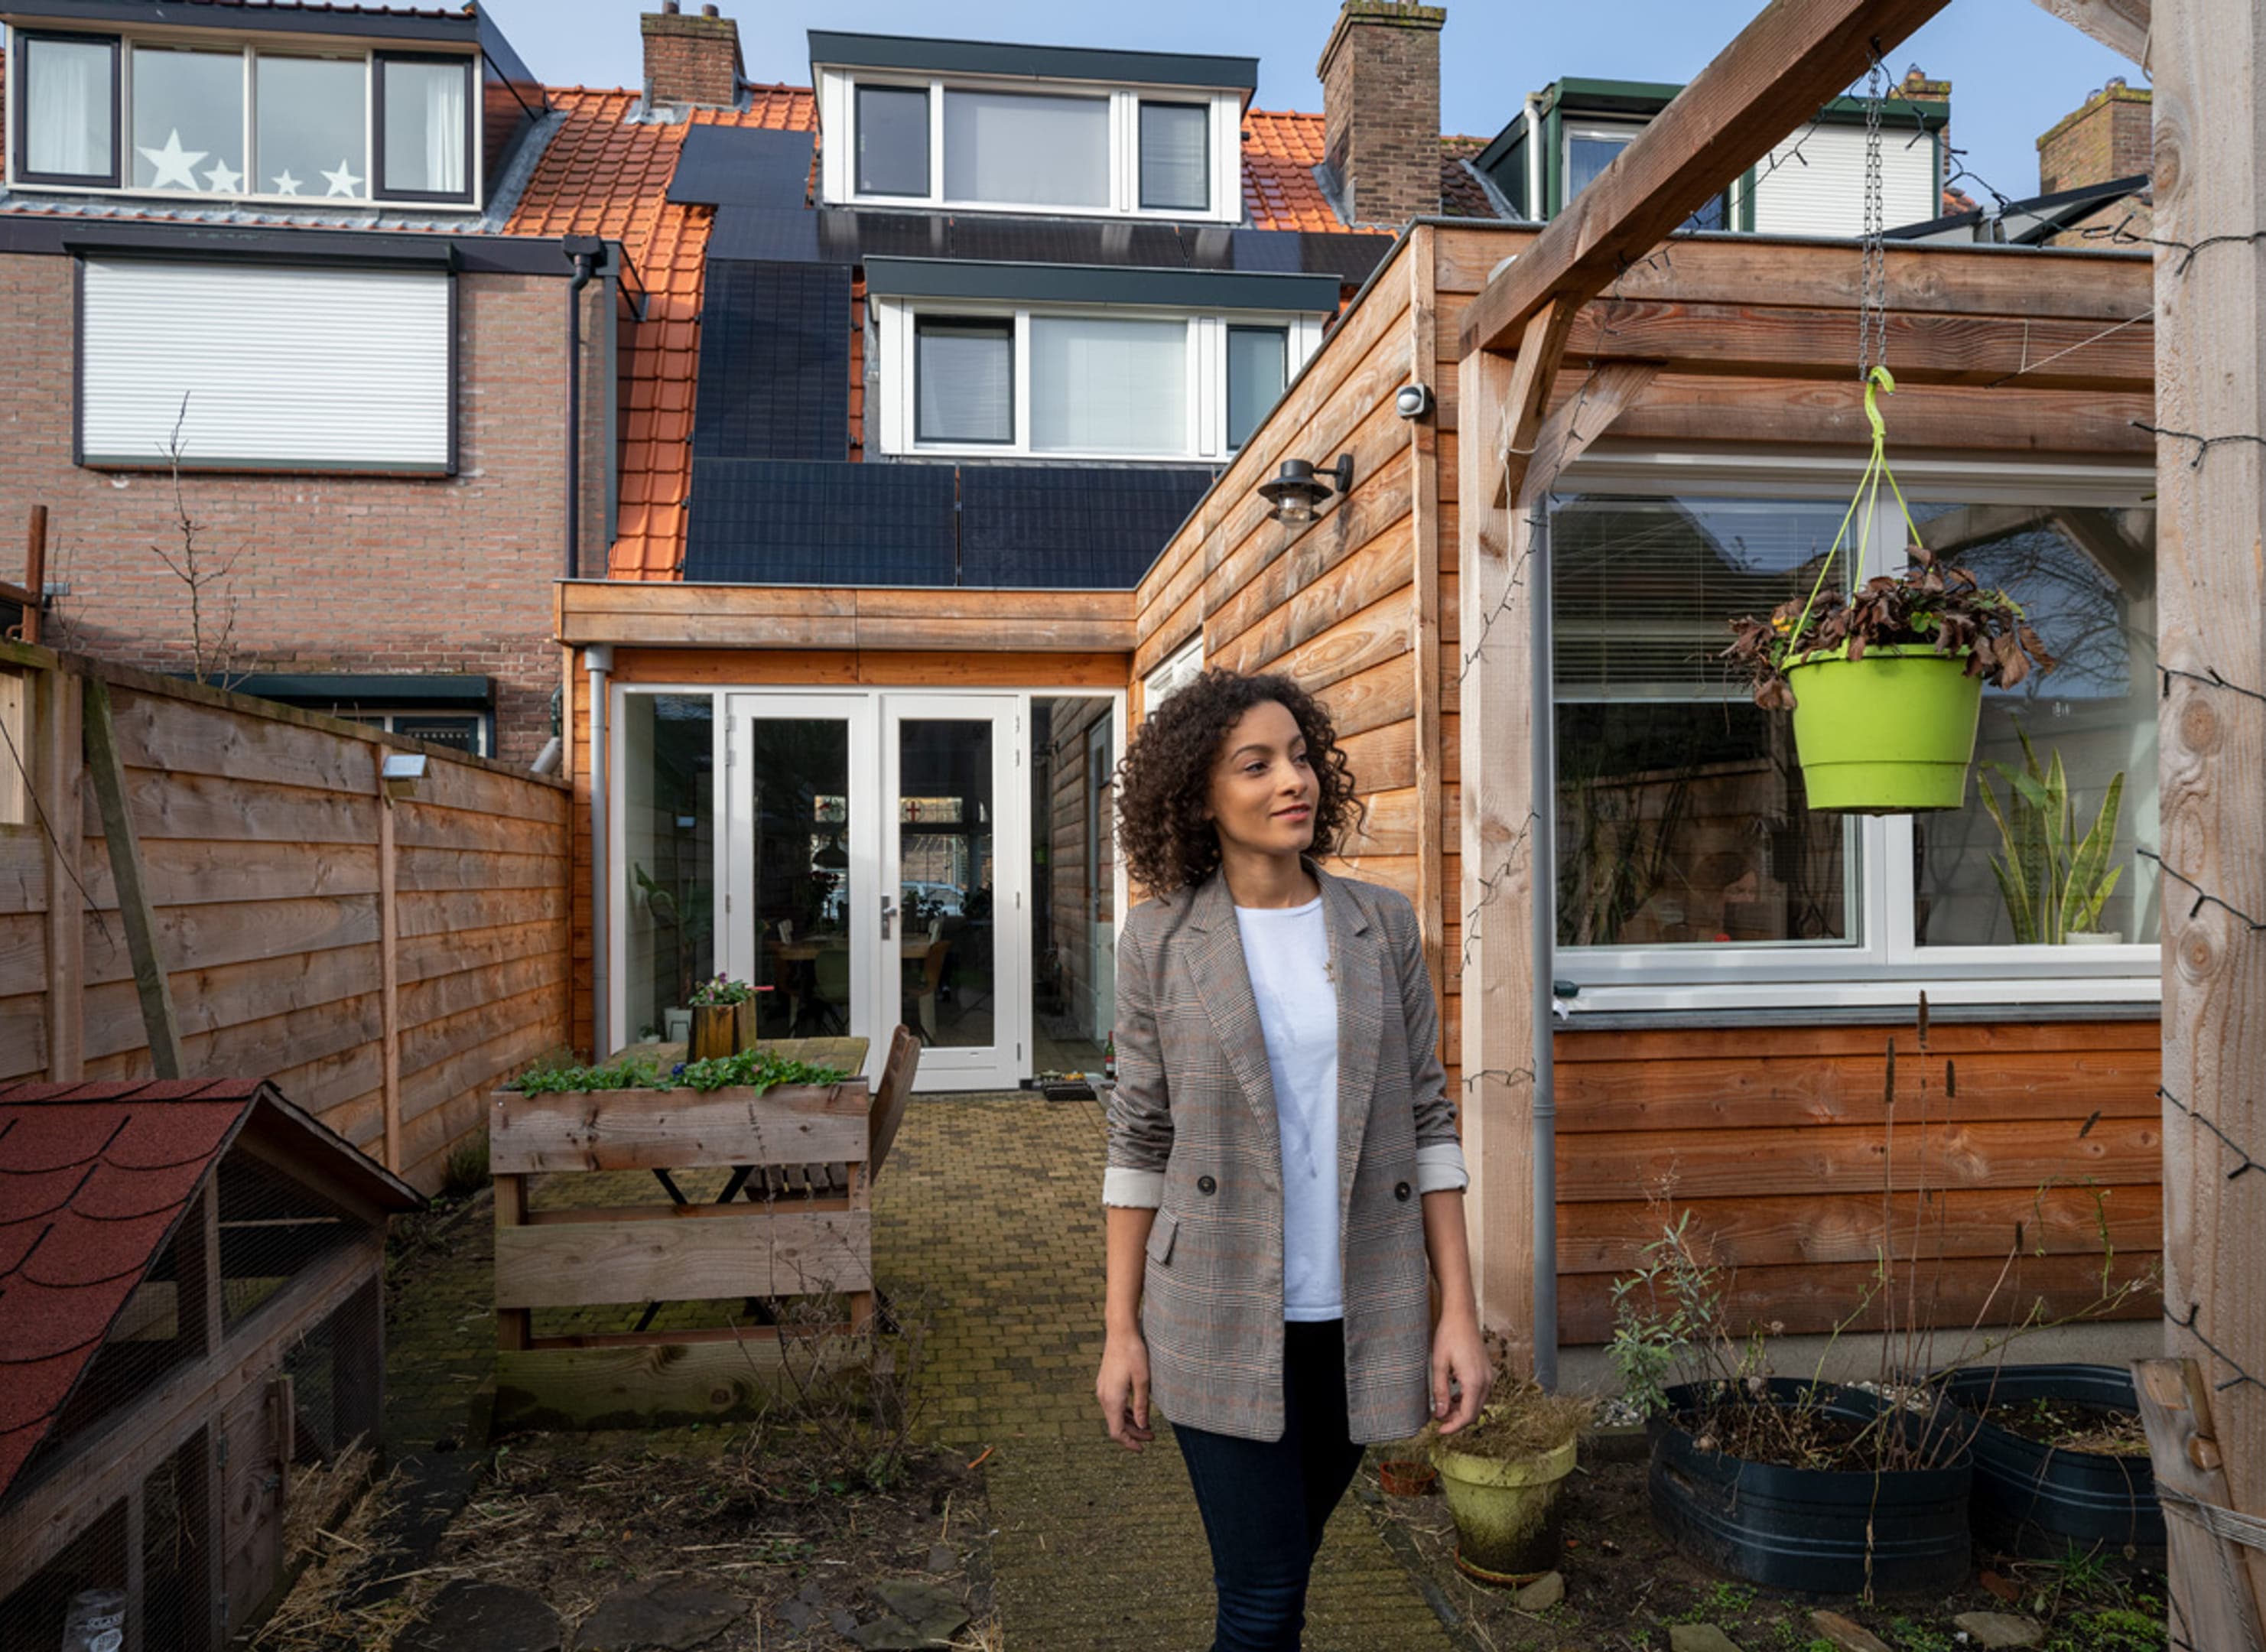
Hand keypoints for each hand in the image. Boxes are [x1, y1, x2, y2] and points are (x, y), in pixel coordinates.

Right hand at [1096, 1329, 1153, 1450]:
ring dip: (1129, 1423)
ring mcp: (1102, 1389)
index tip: (1142, 1448)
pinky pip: (1113, 1405)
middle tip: (1153, 1436)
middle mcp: (1103, 1397)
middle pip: (1116, 1425)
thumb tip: (1143, 1426)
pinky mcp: (1104, 1383)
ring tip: (1147, 1426)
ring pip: (1114, 1415)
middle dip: (1133, 1434)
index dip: (1129, 1443)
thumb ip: (1142, 1406)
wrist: (1120, 1332)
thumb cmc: (1134, 1354)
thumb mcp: (1143, 1381)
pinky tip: (1136, 1411)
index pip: (1116, 1432)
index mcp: (1112, 1399)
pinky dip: (1124, 1412)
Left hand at [1430, 1311, 1488, 1434]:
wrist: (1462, 1316)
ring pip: (1477, 1404)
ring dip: (1461, 1411)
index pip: (1467, 1416)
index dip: (1453, 1427)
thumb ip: (1440, 1391)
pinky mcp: (1487, 1372)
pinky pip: (1479, 1394)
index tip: (1439, 1431)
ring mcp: (1489, 1376)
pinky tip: (1453, 1397)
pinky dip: (1467, 1400)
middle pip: (1474, 1413)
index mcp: (1474, 1381)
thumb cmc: (1448, 1336)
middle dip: (1456, 1421)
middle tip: (1437, 1420)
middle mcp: (1486, 1381)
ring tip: (1442, 1409)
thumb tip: (1440, 1415)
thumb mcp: (1438, 1364)